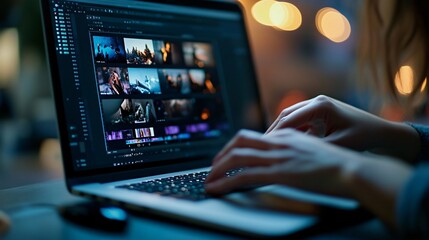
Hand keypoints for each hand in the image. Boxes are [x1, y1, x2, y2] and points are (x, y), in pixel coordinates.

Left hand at [206, 129, 359, 196]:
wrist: (353, 170)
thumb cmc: (339, 165)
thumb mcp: (313, 152)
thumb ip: (296, 152)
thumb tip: (285, 160)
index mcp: (287, 136)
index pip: (253, 136)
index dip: (235, 146)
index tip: (227, 156)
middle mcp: (280, 142)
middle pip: (240, 141)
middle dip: (221, 154)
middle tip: (213, 167)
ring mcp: (279, 157)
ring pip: (237, 158)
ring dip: (218, 169)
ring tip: (208, 181)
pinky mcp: (280, 172)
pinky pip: (245, 176)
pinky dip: (226, 182)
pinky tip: (218, 188)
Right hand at [266, 95, 419, 161]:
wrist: (381, 132)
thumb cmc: (363, 137)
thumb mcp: (337, 145)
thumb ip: (313, 148)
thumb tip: (290, 155)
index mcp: (321, 106)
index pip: (289, 119)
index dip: (275, 133)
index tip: (263, 146)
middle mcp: (317, 101)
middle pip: (286, 115)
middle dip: (274, 130)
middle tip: (261, 145)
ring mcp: (318, 104)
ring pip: (291, 116)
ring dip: (281, 130)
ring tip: (269, 145)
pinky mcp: (320, 111)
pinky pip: (300, 119)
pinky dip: (292, 130)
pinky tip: (285, 143)